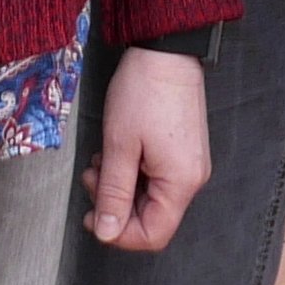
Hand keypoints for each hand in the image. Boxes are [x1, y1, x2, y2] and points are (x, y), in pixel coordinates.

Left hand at [82, 48, 211, 249]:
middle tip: (93, 177)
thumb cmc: (144, 91)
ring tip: (102, 159)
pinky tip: (116, 152)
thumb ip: (113, 193)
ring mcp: (188, 164)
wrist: (165, 51)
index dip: (119, 234)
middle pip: (151, 216)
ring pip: (149, 196)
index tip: (92, 216)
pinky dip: (131, 171)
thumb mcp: (119, 145)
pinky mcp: (182, 151)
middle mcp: (191, 178)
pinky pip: (155, 177)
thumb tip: (106, 232)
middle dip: (115, 204)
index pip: (154, 234)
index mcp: (181, 182)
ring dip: (119, 185)